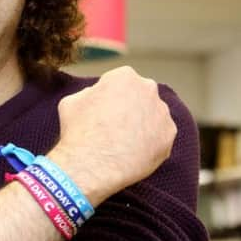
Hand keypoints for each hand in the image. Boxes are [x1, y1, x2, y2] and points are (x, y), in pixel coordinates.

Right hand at [50, 66, 176, 204]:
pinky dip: (149, 142)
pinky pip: (160, 136)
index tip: (103, 110)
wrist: (92, 164)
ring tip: (123, 141)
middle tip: (115, 125)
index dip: (110, 96)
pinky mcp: (169, 135)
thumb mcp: (71, 101)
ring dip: (142, 124)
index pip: (121, 82)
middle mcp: (148, 89)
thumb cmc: (79, 130)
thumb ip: (89, 93)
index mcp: (124, 76)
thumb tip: (95, 95)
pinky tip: (133, 152)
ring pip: (152, 115)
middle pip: (140, 95)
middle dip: (131, 106)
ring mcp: (161, 112)